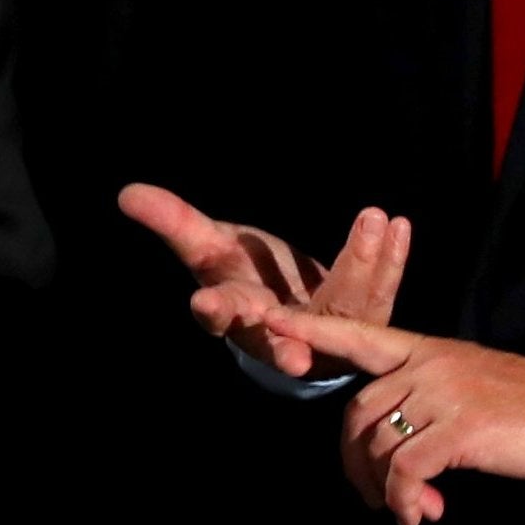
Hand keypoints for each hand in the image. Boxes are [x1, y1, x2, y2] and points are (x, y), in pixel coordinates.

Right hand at [118, 183, 410, 378]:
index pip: (222, 315)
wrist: (297, 316)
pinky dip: (391, 258)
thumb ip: (174, 222)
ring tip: (375, 219)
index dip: (215, 311)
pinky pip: (381, 289)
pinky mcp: (364, 320)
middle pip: (285, 330)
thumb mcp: (210, 249)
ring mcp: (327, 331)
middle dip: (293, 323)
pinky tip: (398, 224)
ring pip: (344, 305)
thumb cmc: (246, 279)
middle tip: (293, 331)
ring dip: (360, 265)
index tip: (206, 305)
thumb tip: (126, 192)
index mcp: (238, 315)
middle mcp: (283, 331)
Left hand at [262, 308, 524, 524]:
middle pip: (357, 414)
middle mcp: (426, 365)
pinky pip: (406, 470)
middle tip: (377, 500)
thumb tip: (395, 469)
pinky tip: (421, 515)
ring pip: (378, 446)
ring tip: (414, 510)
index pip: (357, 335)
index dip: (312, 330)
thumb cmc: (522, 408)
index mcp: (424, 349)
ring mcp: (441, 393)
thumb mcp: (464, 390)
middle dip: (356, 464)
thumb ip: (422, 410)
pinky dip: (406, 500)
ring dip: (387, 491)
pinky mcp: (458, 428)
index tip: (270, 321)